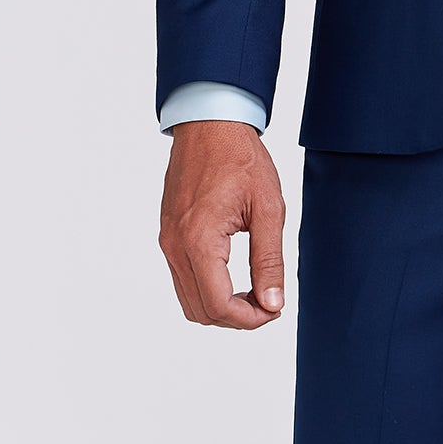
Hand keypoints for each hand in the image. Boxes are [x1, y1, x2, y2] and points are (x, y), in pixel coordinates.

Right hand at [159, 120, 285, 327]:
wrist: (210, 123)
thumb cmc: (240, 157)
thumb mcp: (268, 207)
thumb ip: (270, 260)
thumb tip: (273, 303)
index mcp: (199, 239)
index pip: (218, 306)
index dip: (249, 319)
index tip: (274, 309)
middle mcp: (175, 245)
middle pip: (201, 311)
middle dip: (236, 317)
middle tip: (268, 301)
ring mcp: (167, 240)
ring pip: (189, 299)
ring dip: (221, 306)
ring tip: (254, 289)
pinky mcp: (167, 234)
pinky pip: (182, 278)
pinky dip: (207, 288)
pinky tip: (234, 274)